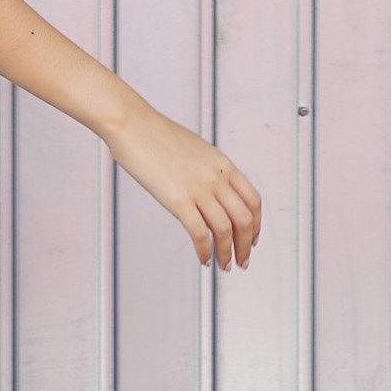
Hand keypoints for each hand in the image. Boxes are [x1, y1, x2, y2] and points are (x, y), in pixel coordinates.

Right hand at [113, 103, 260, 270]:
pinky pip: (200, 233)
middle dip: (246, 245)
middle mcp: (216, 177)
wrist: (132, 124)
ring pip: (225, 229)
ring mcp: (199, 188)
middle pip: (244, 219)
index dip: (257, 224)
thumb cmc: (156, 136)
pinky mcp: (178, 200)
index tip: (253, 239)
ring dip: (228, 253)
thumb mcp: (194, 149)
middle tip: (242, 261)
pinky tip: (203, 259)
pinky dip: (205, 251)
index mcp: (223, 164)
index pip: (253, 200)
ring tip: (224, 265)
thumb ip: (207, 170)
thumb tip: (209, 189)